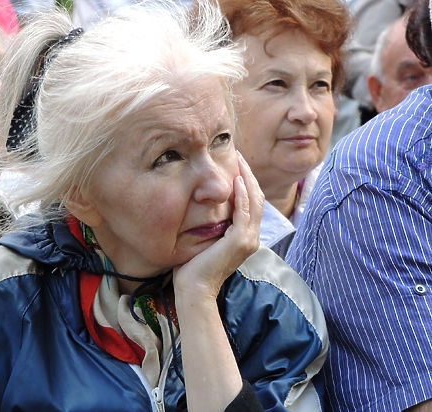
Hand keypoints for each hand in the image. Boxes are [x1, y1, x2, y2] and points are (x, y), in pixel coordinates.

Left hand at [173, 151, 263, 299]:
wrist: (194, 288)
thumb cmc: (193, 267)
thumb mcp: (205, 240)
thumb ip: (211, 224)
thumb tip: (203, 205)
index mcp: (245, 237)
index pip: (251, 203)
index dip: (246, 182)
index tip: (235, 164)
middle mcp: (252, 237)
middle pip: (257, 198)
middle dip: (248, 174)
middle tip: (238, 154)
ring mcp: (249, 239)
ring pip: (254, 201)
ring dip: (246, 177)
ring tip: (238, 159)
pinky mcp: (240, 240)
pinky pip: (245, 211)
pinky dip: (242, 193)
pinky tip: (236, 179)